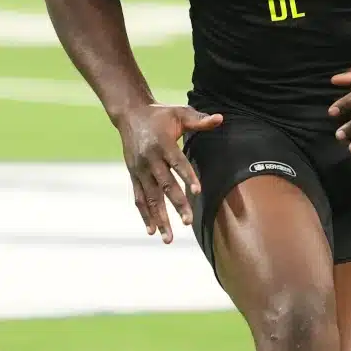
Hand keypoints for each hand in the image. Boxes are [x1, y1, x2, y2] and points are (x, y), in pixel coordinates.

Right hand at [115, 104, 222, 242]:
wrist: (129, 114)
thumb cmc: (159, 114)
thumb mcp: (179, 113)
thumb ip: (199, 120)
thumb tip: (220, 118)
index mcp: (163, 143)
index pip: (177, 162)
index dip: (187, 176)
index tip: (197, 191)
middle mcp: (150, 159)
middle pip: (165, 184)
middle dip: (176, 204)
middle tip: (188, 221)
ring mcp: (140, 169)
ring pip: (150, 197)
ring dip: (159, 217)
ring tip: (168, 238)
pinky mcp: (133, 175)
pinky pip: (139, 198)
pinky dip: (145, 215)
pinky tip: (152, 231)